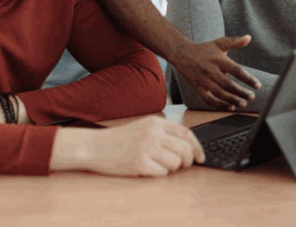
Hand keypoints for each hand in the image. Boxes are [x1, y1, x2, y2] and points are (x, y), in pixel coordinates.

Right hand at [50, 116, 204, 176]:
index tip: (200, 157)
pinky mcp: (139, 163)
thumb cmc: (120, 139)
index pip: (187, 133)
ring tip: (158, 165)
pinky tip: (148, 168)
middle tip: (182, 166)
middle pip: (185, 149)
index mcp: (156, 122)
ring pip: (176, 163)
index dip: (197, 147)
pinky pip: (162, 173)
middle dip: (187, 161)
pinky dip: (159, 173)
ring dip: (171, 168)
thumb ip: (164, 132)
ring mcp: (146, 148)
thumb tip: (188, 147)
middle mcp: (153, 133)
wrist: (95, 146)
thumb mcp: (144, 127)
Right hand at [174, 36, 260, 110]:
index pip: (236, 70)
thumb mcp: (219, 43)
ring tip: (243, 103)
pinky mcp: (198, 88)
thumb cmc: (204, 49)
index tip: (257, 85)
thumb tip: (248, 38)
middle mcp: (210, 70)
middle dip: (240, 92)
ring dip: (232, 100)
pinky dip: (220, 105)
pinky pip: (209, 99)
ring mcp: (203, 80)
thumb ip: (235, 42)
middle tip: (251, 96)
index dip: (248, 78)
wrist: (182, 54)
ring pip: (219, 93)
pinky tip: (230, 107)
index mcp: (218, 59)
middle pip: (227, 84)